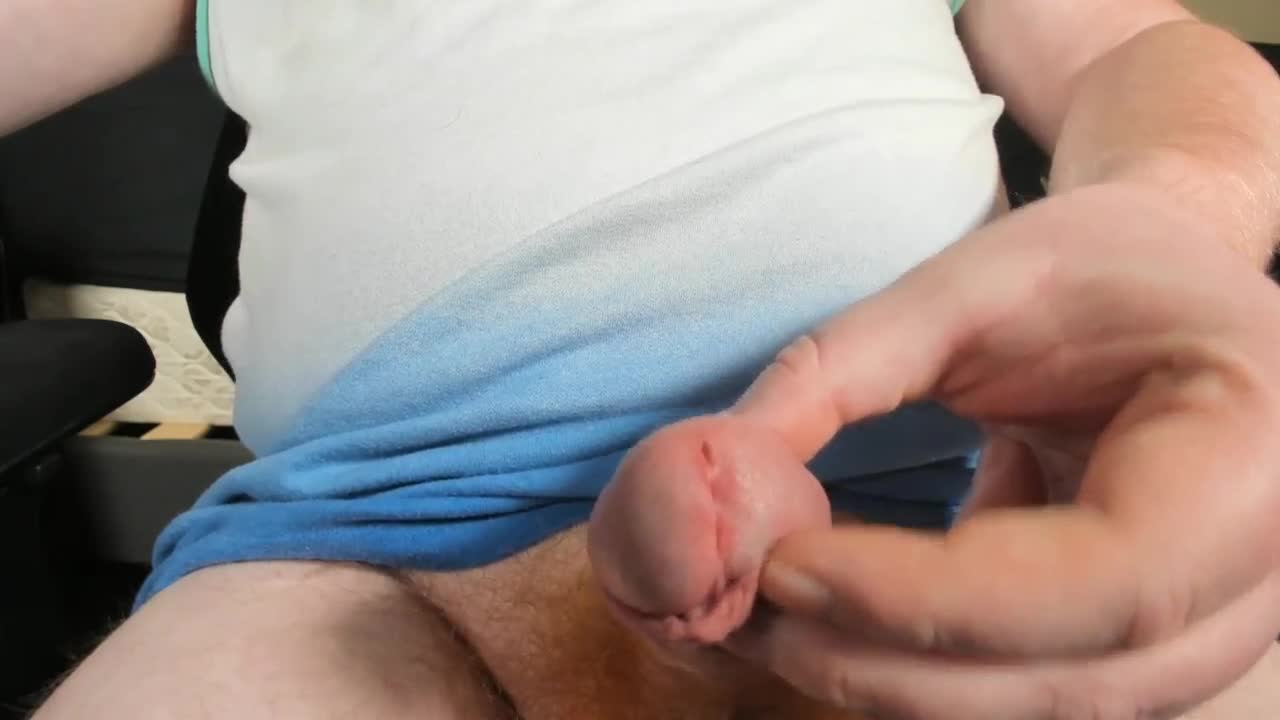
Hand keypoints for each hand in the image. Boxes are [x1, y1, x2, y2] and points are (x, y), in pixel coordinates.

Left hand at [724, 183, 1279, 718]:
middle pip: (1071, 680)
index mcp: (1255, 451)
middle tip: (737, 605)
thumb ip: (844, 368)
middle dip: (881, 659)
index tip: (783, 565)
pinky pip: (1019, 690)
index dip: (933, 597)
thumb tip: (712, 470)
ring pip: (1037, 709)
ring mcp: (1215, 631)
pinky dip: (907, 668)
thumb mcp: (977, 277)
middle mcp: (1264, 573)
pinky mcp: (1143, 648)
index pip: (1108, 579)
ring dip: (879, 677)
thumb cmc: (1098, 269)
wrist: (1174, 298)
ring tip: (754, 612)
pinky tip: (818, 614)